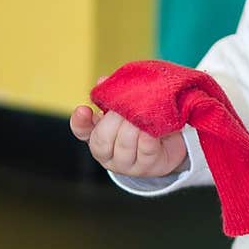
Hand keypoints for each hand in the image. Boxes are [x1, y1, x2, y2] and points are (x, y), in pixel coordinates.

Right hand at [70, 105, 187, 178]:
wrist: (168, 145)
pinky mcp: (147, 167)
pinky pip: (145, 150)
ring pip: (124, 146)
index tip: (83, 109)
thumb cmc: (142, 124)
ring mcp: (127, 165)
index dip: (80, 121)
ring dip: (133, 127)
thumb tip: (103, 80)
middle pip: (102, 140)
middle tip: (125, 108)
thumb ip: (114, 96)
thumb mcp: (126, 110)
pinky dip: (147, 137)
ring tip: (141, 115)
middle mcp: (108, 155)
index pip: (81, 131)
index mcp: (97, 137)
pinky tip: (151, 129)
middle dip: (114, 121)